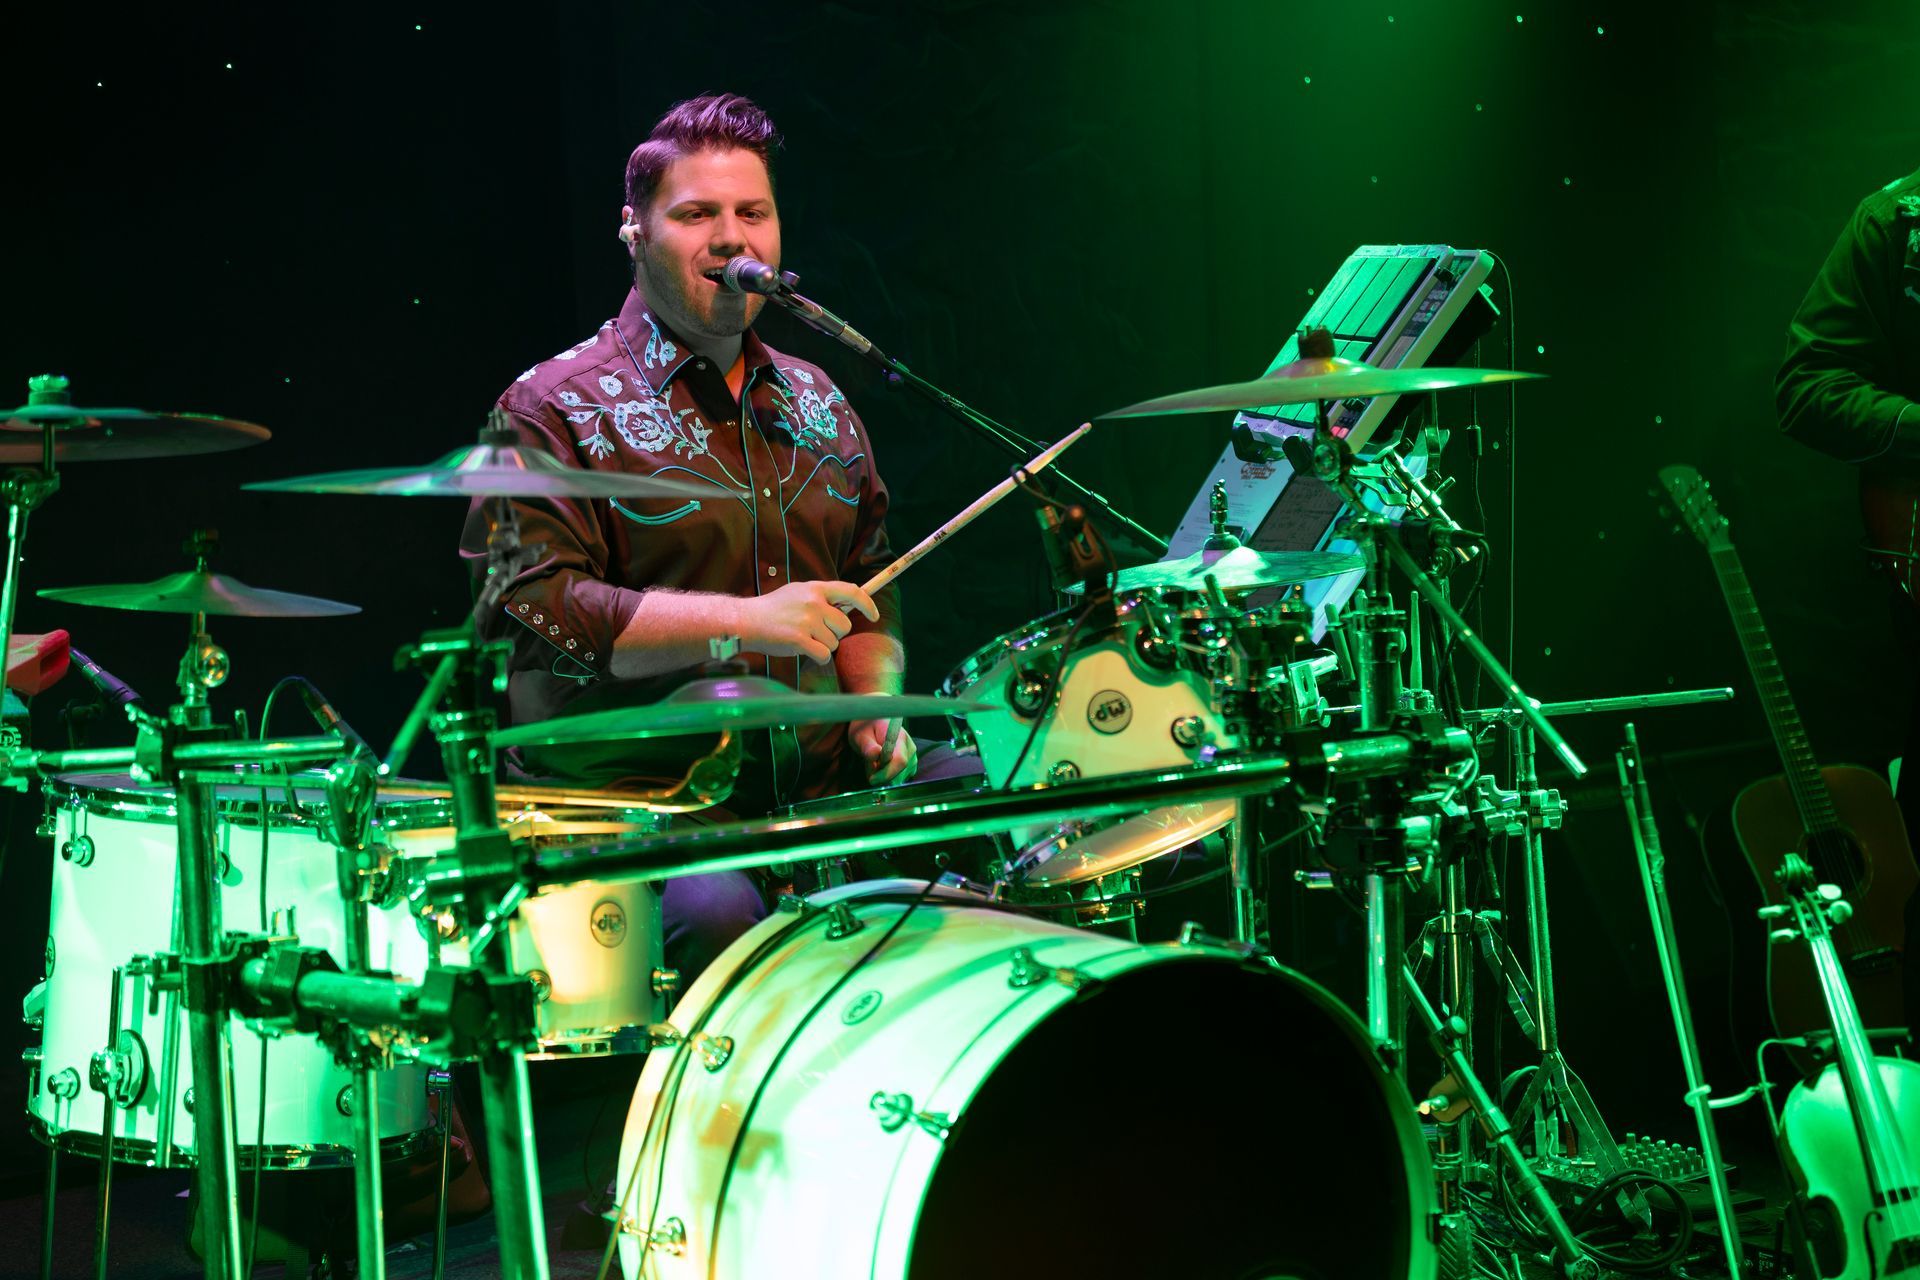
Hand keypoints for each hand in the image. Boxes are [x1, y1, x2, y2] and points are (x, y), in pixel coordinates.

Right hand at [736, 580, 878, 663]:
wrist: (746, 620)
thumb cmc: (773, 609)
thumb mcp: (798, 592)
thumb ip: (822, 597)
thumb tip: (850, 603)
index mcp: (815, 588)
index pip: (852, 592)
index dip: (867, 605)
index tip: (873, 615)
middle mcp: (814, 603)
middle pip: (845, 625)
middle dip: (834, 633)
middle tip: (813, 631)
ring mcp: (807, 621)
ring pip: (834, 642)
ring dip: (821, 645)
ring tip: (801, 637)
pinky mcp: (799, 640)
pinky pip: (823, 655)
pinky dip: (816, 657)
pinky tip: (801, 649)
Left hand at [849, 716, 916, 784]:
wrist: (873, 724)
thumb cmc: (866, 729)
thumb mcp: (861, 736)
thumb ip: (868, 747)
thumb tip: (876, 754)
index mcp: (900, 737)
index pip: (899, 761)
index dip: (886, 773)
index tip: (871, 779)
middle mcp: (910, 748)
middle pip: (899, 772)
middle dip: (881, 774)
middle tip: (868, 765)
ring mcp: (912, 757)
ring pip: (899, 777)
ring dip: (884, 775)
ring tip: (874, 762)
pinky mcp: (911, 764)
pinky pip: (899, 777)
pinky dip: (888, 775)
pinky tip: (881, 765)